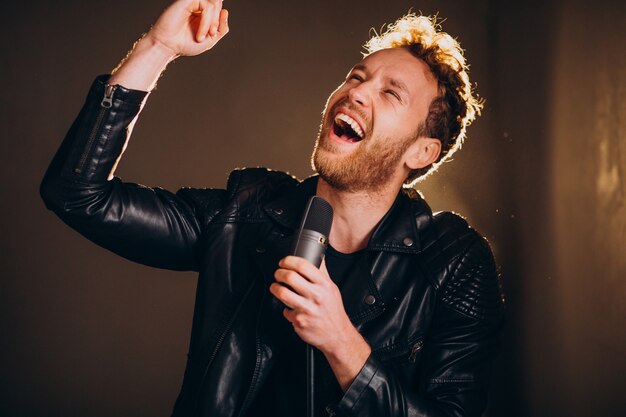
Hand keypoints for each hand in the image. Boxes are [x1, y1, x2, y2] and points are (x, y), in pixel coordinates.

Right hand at [146, 0, 228, 57]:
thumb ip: (221, 28)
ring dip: (213, 22)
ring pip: (213, 5)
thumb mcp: (210, 40)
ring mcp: (192, 2)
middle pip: (218, 4)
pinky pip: (207, 6)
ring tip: (207, 35)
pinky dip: (207, 22)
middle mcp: (197, 5)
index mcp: (201, 13)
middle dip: (218, 21)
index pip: (219, 8)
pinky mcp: (187, 1)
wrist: (168, 46)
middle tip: (211, 34)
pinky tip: (201, 33)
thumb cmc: (184, 44)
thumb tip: (225, 11)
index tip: (213, 34)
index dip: (220, 20)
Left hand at [270, 256, 371, 389]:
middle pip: (290, 277)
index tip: (284, 262)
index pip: (303, 265)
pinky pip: (285, 311)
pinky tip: (291, 309)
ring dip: (274, 288)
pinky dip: (286, 309)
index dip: (289, 261)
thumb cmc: (333, 310)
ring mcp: (307, 309)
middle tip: (277, 274)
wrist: (337, 334)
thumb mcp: (332, 288)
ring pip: (283, 293)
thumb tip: (317, 257)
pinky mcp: (299, 321)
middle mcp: (316, 296)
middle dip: (279, 273)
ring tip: (275, 287)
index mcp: (324, 285)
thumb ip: (322, 273)